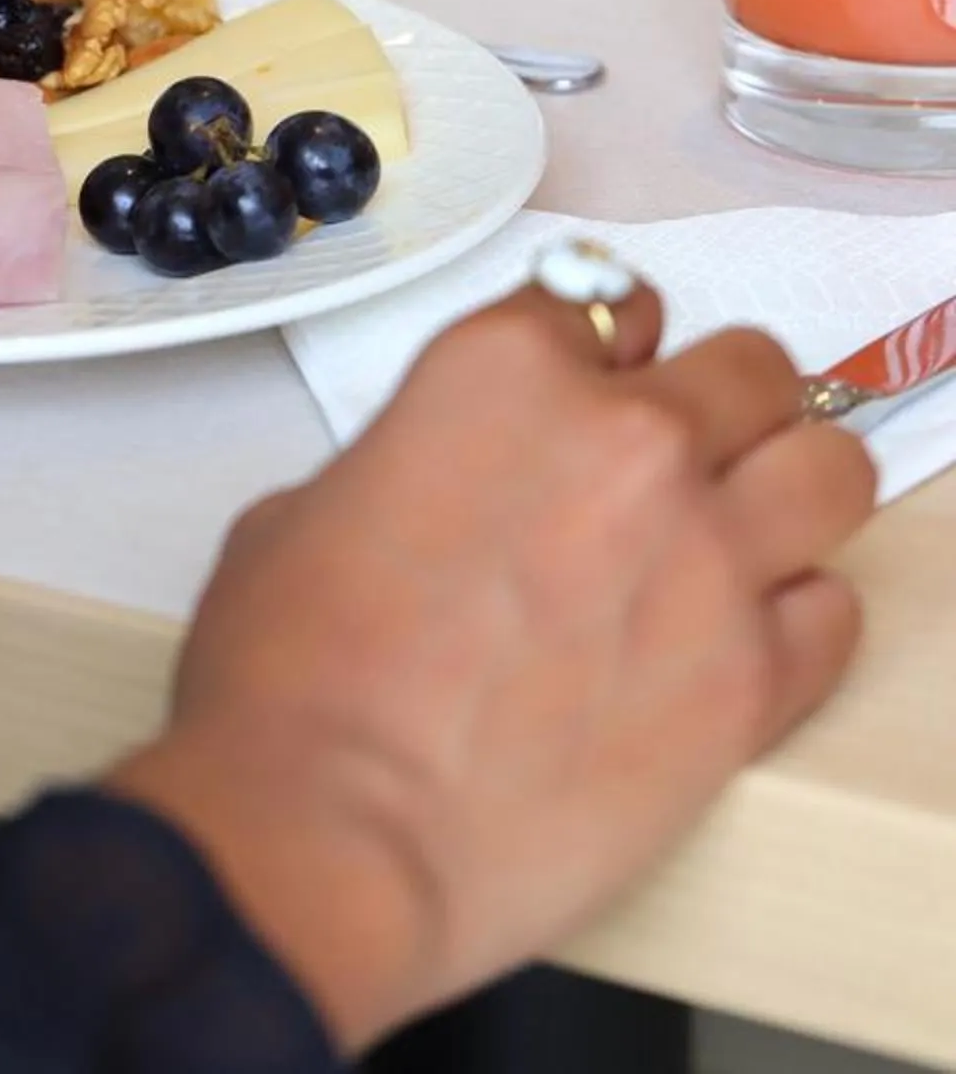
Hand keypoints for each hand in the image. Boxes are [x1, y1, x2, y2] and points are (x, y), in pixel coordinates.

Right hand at [115, 282, 874, 1053]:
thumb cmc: (296, 680)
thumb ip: (412, 459)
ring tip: (739, 529)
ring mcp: (705, 556)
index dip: (596, 351)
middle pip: (750, 368)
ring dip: (786, 487)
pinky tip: (739, 636)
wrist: (332, 830)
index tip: (592, 390)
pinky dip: (798, 615)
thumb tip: (440, 487)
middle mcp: (627, 438)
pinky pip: (834, 610)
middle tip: (679, 457)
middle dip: (717, 405)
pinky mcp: (751, 682)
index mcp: (505, 369)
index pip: (606, 300)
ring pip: (829, 466)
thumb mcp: (313, 504)